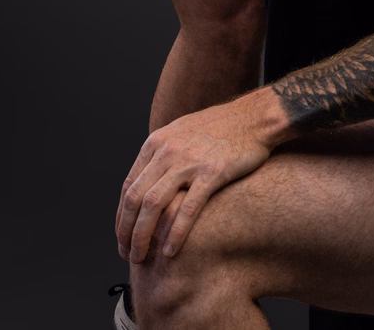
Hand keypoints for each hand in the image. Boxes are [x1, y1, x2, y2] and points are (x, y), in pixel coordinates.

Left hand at [115, 96, 274, 262]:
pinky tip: (170, 250)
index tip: (121, 237)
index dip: (121, 217)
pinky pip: (187, 208)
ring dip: (143, 235)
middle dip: (126, 231)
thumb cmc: (219, 128)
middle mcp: (167, 150)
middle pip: (135, 198)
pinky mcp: (212, 172)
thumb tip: (146, 180)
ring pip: (154, 204)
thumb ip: (162, 154)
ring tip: (140, 257)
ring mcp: (189, 161)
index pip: (128, 186)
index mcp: (156, 142)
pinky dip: (175, 232)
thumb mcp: (180, 132)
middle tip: (126, 254)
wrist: (253, 117)